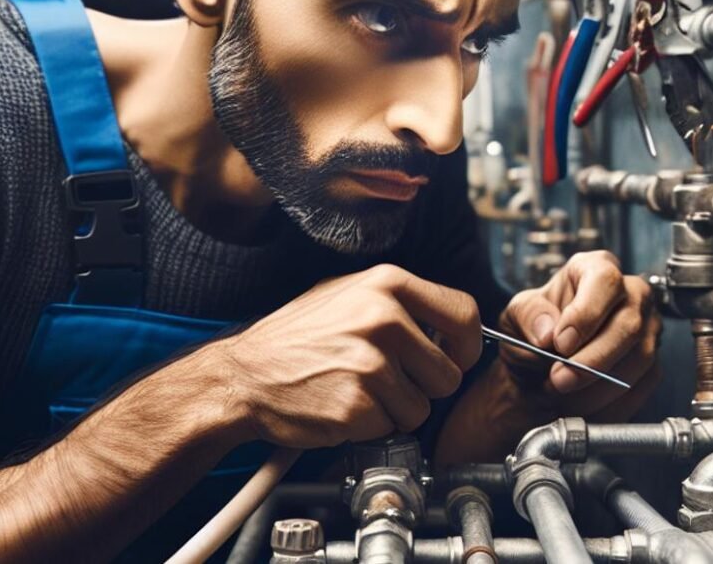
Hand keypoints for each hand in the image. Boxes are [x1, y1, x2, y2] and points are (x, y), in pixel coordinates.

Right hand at [221, 264, 481, 448]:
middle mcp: (383, 318)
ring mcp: (371, 362)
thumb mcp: (346, 294)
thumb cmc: (293, 338)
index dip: (467, 345)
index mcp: (386, 284)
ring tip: (359, 390)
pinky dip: (373, 427)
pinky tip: (343, 406)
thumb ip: (397, 302)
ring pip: (424, 406)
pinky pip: (393, 428)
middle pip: (450, 372)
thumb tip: (446, 322)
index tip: (456, 357)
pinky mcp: (359, 404)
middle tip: (390, 382)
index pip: (464, 313)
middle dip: (426, 386)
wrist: (244, 376)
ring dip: (397, 409)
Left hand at [497, 250, 660, 419]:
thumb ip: (528, 316)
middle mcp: (630, 293)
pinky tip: (581, 404)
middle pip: (628, 323)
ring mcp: (647, 328)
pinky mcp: (652, 362)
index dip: (585, 314)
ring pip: (639, 358)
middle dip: (592, 360)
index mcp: (594, 268)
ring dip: (598, 386)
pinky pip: (641, 386)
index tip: (560, 343)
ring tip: (563, 394)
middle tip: (559, 379)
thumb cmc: (534, 332)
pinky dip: (609, 402)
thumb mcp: (516, 315)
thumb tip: (546, 331)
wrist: (539, 368)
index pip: (605, 281)